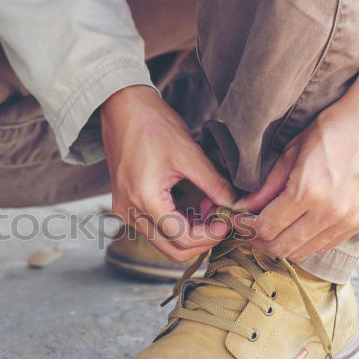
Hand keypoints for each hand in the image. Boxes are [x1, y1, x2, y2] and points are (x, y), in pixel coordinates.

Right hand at [101, 85, 235, 261]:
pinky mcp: (126, 206)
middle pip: (172, 250)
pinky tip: (192, 204)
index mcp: (144, 200)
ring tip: (208, 206)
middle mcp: (129, 211)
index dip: (209, 236)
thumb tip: (236, 206)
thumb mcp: (189, 154)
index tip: (227, 221)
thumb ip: (214, 184)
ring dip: (190, 231)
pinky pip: (154, 228)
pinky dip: (176, 223)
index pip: (182, 238)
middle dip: (201, 240)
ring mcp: (124, 211)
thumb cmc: (153, 125)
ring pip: (163, 242)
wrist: (122, 108)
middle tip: (220, 220)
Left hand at [232, 56, 358, 262]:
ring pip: (304, 252)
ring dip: (283, 244)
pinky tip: (299, 226)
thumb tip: (246, 207)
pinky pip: (325, 245)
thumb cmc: (336, 126)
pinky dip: (307, 242)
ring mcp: (348, 221)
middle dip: (260, 241)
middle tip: (251, 229)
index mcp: (308, 192)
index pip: (266, 227)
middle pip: (282, 247)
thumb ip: (268, 184)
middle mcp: (329, 213)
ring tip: (273, 228)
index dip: (246, 227)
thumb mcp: (293, 149)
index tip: (238, 220)